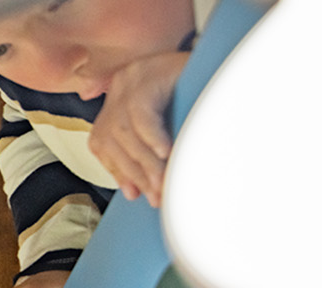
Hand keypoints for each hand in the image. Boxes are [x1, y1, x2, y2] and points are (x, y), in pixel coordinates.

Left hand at [90, 51, 190, 207]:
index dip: (117, 170)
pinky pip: (141, 113)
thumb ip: (147, 151)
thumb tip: (135, 191)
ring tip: (163, 182)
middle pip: (112, 139)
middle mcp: (119, 87)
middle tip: (156, 195)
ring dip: (145, 162)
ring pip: (126, 131)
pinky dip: (152, 137)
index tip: (135, 194)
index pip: (102, 141)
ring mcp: (131, 79)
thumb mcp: (166, 124)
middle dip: (134, 172)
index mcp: (117, 99)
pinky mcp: (148, 75)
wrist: (219, 59)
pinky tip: (165, 153)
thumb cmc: (195, 96)